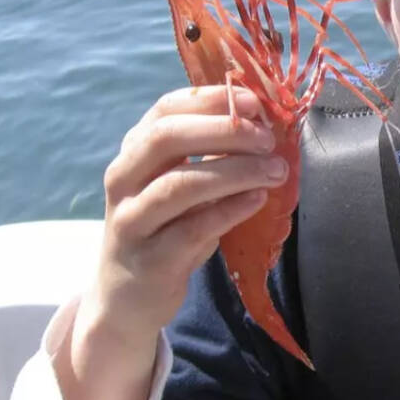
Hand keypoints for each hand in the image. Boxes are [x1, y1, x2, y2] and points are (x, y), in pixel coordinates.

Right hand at [55, 86, 286, 399]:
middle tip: (267, 139)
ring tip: (275, 170)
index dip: (211, 100)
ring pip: (181, 184)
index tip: (253, 101)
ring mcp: (132, 220)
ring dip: (236, 172)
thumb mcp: (178, 187)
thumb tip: (265, 126)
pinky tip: (258, 200)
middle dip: (224, 132)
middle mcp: (123, 180)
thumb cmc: (164, 231)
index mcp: (133, 153)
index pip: (166, 109)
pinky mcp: (150, 259)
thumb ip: (209, 157)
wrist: (125, 299)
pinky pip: (193, 229)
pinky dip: (230, 210)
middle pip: (167, 138)